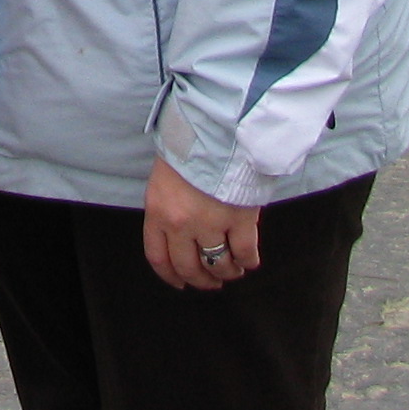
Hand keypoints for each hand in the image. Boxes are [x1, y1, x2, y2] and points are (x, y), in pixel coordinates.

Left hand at [142, 157, 258, 291]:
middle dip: (201, 280)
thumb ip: (168, 206)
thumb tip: (177, 231)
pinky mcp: (240, 219)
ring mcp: (211, 223)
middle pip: (189, 267)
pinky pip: (244, 252)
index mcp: (158, 211)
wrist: (217, 126)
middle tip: (211, 282)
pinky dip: (248, 260)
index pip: (158, 256)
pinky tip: (250, 260)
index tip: (180, 283)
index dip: (170, 276)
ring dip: (226, 272)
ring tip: (233, 270)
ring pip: (218, 264)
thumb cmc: (190, 145)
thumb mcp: (165, 176)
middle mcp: (181, 223)